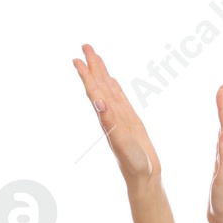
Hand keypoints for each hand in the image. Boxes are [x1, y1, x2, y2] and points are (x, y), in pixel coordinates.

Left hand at [72, 43, 157, 183]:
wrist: (144, 177)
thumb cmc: (133, 163)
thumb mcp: (121, 142)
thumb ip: (110, 121)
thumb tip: (99, 101)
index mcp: (106, 118)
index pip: (94, 91)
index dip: (86, 75)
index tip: (77, 58)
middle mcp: (110, 115)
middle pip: (99, 85)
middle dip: (92, 66)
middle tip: (86, 46)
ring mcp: (120, 117)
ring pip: (109, 89)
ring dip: (102, 73)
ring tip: (96, 58)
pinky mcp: (131, 121)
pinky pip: (121, 99)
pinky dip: (115, 88)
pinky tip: (111, 81)